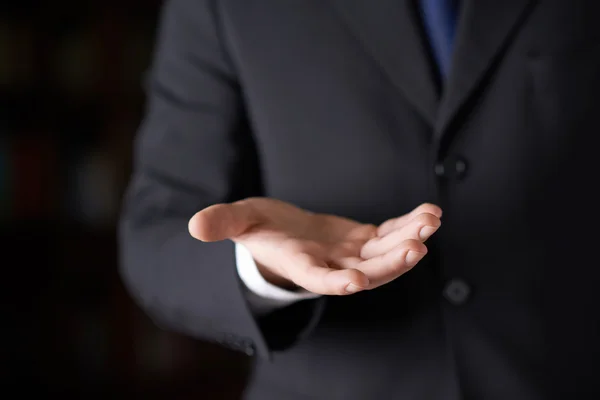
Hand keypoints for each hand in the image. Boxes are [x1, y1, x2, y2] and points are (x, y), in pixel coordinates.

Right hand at [188, 197, 441, 294]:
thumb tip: (194, 226)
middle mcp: (331, 265)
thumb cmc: (258, 229)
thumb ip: (222, 223)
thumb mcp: (239, 221)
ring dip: (409, 241)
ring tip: (431, 220)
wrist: (282, 235)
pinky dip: (408, 225)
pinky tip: (430, 213)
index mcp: (301, 265)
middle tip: (416, 245)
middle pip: (365, 271)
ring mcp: (351, 254)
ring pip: (385, 255)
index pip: (318, 279)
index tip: (358, 282)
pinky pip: (390, 235)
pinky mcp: (364, 240)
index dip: (336, 281)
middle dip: (391, 261)